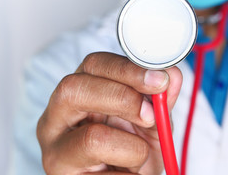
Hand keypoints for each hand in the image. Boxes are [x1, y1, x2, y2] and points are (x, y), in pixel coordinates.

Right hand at [37, 52, 182, 173]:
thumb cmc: (130, 150)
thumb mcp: (149, 122)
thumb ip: (159, 99)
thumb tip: (172, 75)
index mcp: (79, 92)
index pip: (94, 64)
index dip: (127, 69)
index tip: (159, 80)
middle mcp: (57, 116)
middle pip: (74, 88)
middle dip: (122, 98)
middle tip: (150, 115)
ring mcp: (55, 148)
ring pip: (92, 137)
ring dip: (131, 147)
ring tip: (138, 156)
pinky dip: (129, 173)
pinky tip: (127, 172)